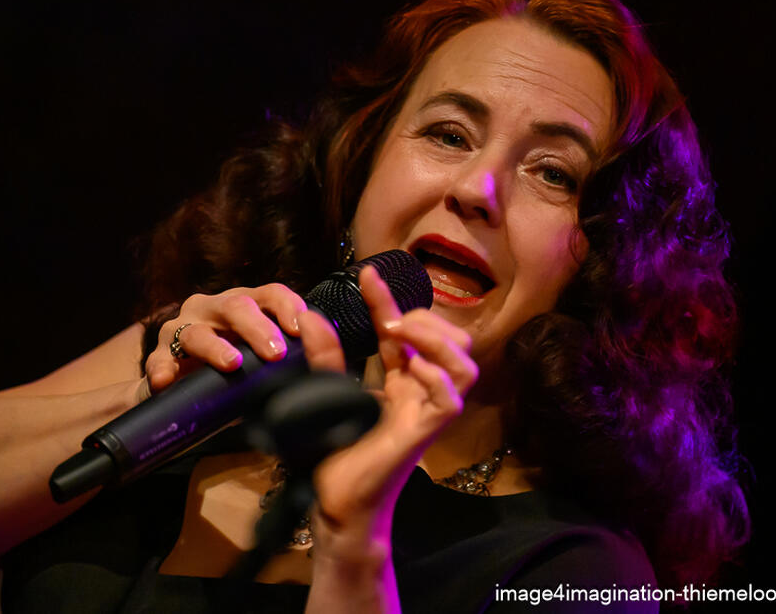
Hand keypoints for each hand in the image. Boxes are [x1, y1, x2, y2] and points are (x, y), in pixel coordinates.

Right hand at [144, 284, 306, 392]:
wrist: (187, 400)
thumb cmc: (237, 377)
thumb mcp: (268, 367)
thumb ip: (297, 359)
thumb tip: (320, 348)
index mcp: (244, 307)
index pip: (270, 294)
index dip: (286, 306)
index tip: (300, 328)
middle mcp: (212, 310)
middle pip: (235, 305)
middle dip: (258, 328)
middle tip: (275, 353)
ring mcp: (182, 330)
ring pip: (196, 331)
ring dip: (215, 347)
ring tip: (231, 363)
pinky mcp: (159, 356)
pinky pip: (158, 360)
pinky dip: (162, 368)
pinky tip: (168, 379)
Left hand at [300, 265, 477, 546]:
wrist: (334, 501)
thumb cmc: (331, 453)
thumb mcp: (323, 393)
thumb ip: (324, 357)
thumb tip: (310, 315)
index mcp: (399, 383)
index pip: (403, 331)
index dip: (388, 299)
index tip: (367, 274)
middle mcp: (420, 393)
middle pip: (453, 341)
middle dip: (428, 319)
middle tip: (391, 322)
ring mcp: (428, 412)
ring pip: (465, 364)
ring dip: (437, 340)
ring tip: (402, 334)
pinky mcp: (427, 432)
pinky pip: (452, 395)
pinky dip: (436, 374)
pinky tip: (409, 368)